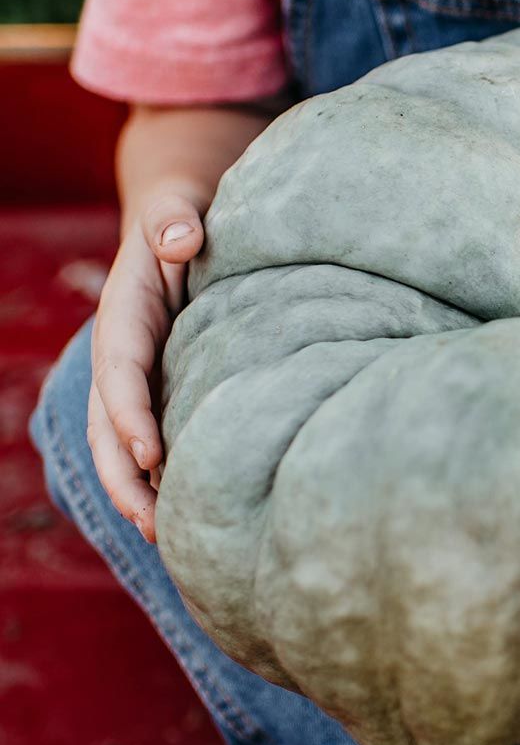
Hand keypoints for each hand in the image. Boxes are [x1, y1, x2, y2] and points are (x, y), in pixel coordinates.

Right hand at [88, 193, 204, 542]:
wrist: (180, 219)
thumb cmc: (184, 214)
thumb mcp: (177, 208)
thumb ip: (175, 221)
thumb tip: (184, 240)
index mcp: (124, 317)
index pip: (122, 373)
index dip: (132, 414)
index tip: (153, 455)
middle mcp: (124, 354)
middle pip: (110, 424)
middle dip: (125, 477)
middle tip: (154, 525)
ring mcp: (141, 375)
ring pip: (124, 441)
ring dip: (138, 490)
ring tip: (165, 537)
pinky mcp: (163, 384)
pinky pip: (152, 434)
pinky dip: (159, 474)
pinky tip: (184, 511)